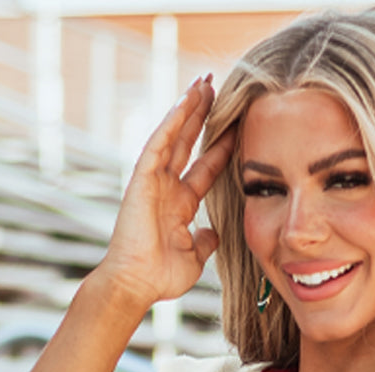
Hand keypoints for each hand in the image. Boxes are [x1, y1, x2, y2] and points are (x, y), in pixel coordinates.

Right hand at [100, 76, 235, 308]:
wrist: (136, 286)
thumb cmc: (161, 277)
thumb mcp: (195, 257)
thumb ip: (206, 241)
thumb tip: (215, 232)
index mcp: (180, 204)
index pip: (205, 167)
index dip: (221, 146)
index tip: (238, 126)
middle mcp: (166, 187)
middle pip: (188, 142)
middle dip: (202, 115)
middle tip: (216, 87)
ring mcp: (153, 181)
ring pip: (173, 135)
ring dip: (188, 109)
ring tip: (202, 83)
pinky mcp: (141, 179)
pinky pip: (159, 144)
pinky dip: (172, 122)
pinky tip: (186, 102)